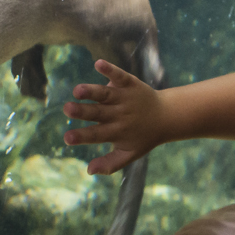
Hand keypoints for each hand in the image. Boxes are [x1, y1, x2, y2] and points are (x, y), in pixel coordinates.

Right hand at [62, 58, 169, 174]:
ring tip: (77, 90)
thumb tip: (89, 170)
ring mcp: (124, 98)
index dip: (81, 136)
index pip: (96, 135)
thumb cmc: (143, 137)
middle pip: (98, 113)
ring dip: (91, 91)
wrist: (167, 117)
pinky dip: (110, 70)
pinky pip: (119, 76)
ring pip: (105, 94)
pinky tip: (98, 64)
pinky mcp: (130, 83)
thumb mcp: (129, 154)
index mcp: (116, 132)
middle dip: (82, 111)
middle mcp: (119, 114)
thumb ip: (110, 164)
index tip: (67, 137)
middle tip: (67, 109)